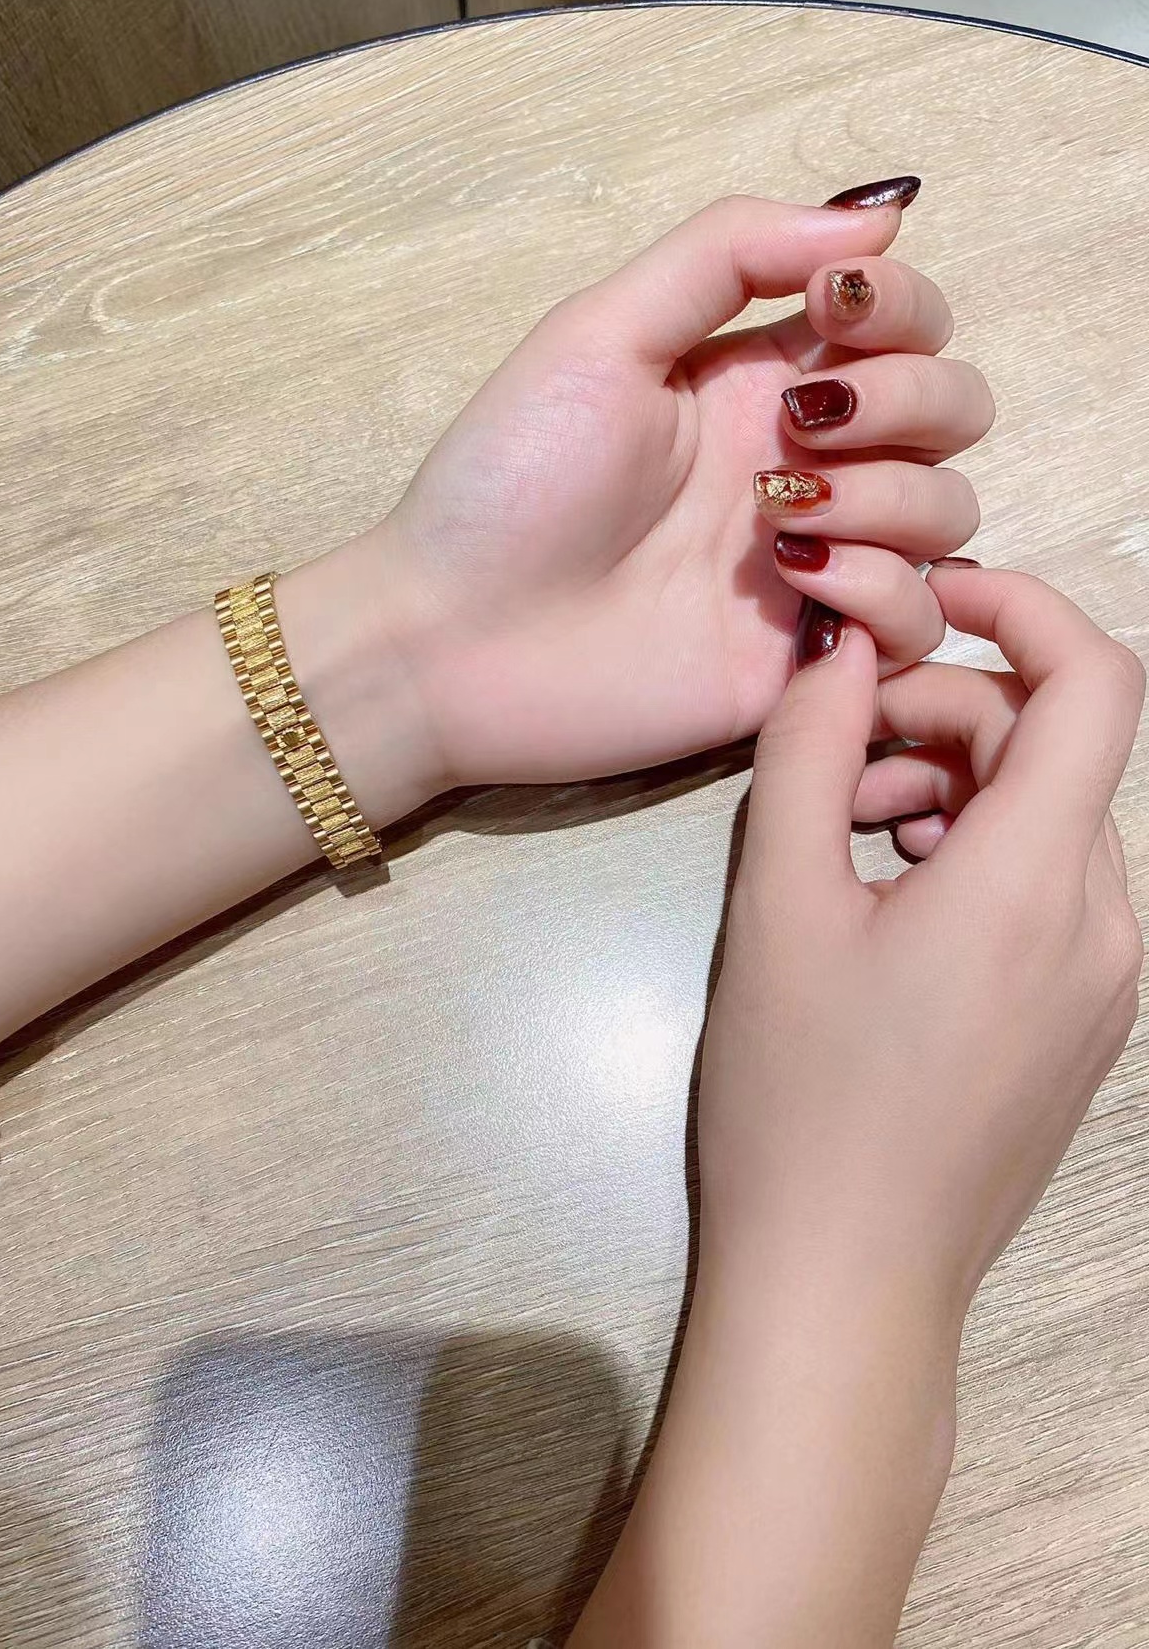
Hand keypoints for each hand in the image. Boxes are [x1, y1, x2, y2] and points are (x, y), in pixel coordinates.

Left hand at [356, 186, 992, 787]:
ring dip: (889, 501)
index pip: (903, 319)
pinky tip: (796, 591)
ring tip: (775, 522)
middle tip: (797, 435)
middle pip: (955, 408)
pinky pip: (919, 622)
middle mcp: (806, 465)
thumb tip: (880, 210)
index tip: (828, 314)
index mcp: (761, 379)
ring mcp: (815, 564)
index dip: (897, 303)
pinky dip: (884, 595)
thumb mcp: (601, 334)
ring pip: (951, 513)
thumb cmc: (508, 481)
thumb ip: (729, 253)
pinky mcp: (808, 659)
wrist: (456, 639)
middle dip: (910, 403)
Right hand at [568, 570, 1141, 1648]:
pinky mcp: (1087, 1028)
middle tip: (835, 756)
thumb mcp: (778, 907)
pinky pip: (1053, 894)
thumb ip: (809, 752)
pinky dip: (978, 857)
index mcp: (1041, 880)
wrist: (843, 1283)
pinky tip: (888, 897)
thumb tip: (840, 648)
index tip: (930, 603)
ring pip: (1052, 823)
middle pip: (1057, 752)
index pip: (1097, 683)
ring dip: (956, 787)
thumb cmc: (798, 1095)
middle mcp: (1109, 922)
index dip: (1024, 608)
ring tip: (847, 831)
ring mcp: (1110, 984)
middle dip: (948, 716)